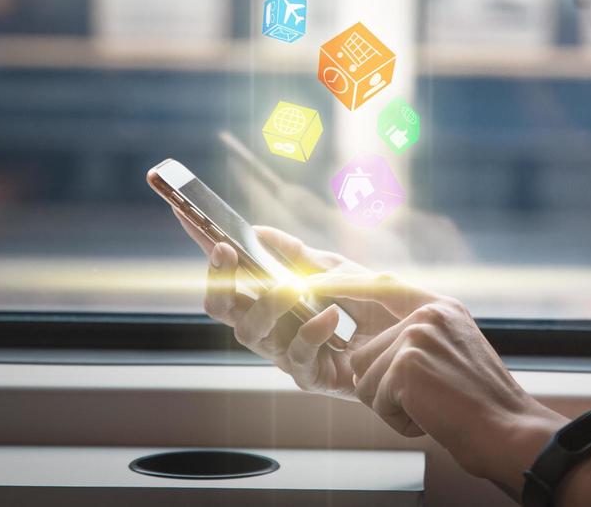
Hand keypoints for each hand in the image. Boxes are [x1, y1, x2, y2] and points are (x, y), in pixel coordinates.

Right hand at [153, 177, 398, 402]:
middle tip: (227, 251)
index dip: (203, 245)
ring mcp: (283, 352)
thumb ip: (295, 254)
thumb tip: (256, 230)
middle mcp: (268, 325)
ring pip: (250, 332)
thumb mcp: (332, 268)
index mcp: (268, 297)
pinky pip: (295, 356)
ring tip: (289, 288)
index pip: (227, 272)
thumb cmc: (364, 305)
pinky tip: (328, 316)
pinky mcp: (308, 376)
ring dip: (267, 304)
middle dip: (218, 278)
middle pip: (221, 307)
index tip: (185, 214)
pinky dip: (310, 331)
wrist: (405, 340)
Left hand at [304, 270, 566, 485]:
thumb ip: (418, 337)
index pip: (382, 285)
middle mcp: (427, 313)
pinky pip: (374, 398)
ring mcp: (416, 336)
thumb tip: (366, 347)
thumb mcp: (453, 353)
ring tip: (430, 406)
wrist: (508, 431)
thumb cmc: (481, 405)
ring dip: (389, 404)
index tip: (315, 274)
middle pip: (365, 350)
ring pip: (364, 377)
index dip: (346, 282)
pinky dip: (397, 419)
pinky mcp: (406, 363)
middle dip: (383, 386)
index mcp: (439, 306)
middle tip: (426, 398)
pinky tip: (429, 416)